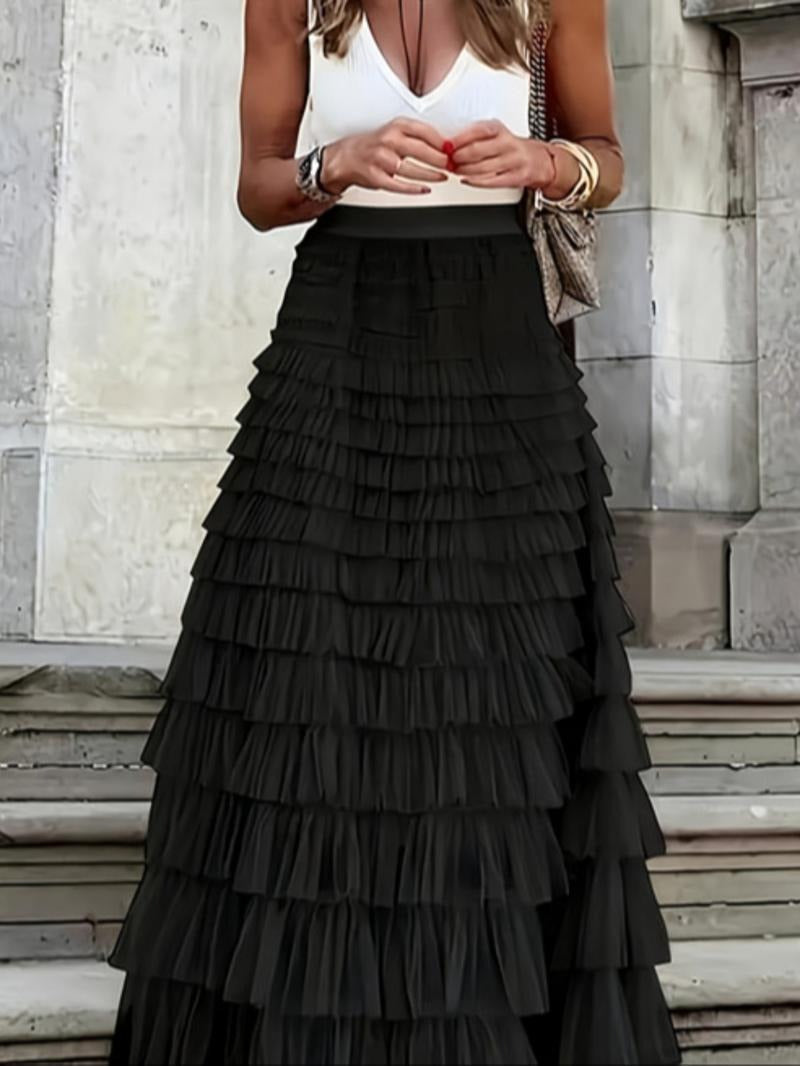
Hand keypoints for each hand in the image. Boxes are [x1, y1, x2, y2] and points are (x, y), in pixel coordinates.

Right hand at [321, 118, 449, 195]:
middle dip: (440, 159)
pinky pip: (399, 185)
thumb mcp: (392, 133)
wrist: (344, 159)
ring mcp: (381, 160)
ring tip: (443, 177)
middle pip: (421, 150)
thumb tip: (442, 146)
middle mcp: (388, 141)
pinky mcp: (377, 177)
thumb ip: (414, 138)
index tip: (453, 149)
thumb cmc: (371, 147)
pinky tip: (425, 189)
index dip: (442, 142)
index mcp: (395, 127)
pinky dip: (414, 189)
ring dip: (431, 175)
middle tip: (451, 165)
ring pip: (412, 169)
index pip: (424, 131)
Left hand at [449, 119, 562, 189]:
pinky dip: (475, 182)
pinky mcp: (516, 177)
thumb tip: (451, 145)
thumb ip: (477, 138)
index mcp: (500, 130)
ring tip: (455, 170)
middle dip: (458, 158)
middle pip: (477, 150)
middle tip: (449, 161)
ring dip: (464, 171)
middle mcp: (507, 143)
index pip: (477, 131)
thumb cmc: (513, 148)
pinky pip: (491, 181)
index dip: (459, 140)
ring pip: (482, 168)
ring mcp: (513, 161)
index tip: (447, 146)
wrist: (541, 161)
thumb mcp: (497, 135)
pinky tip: (466, 180)